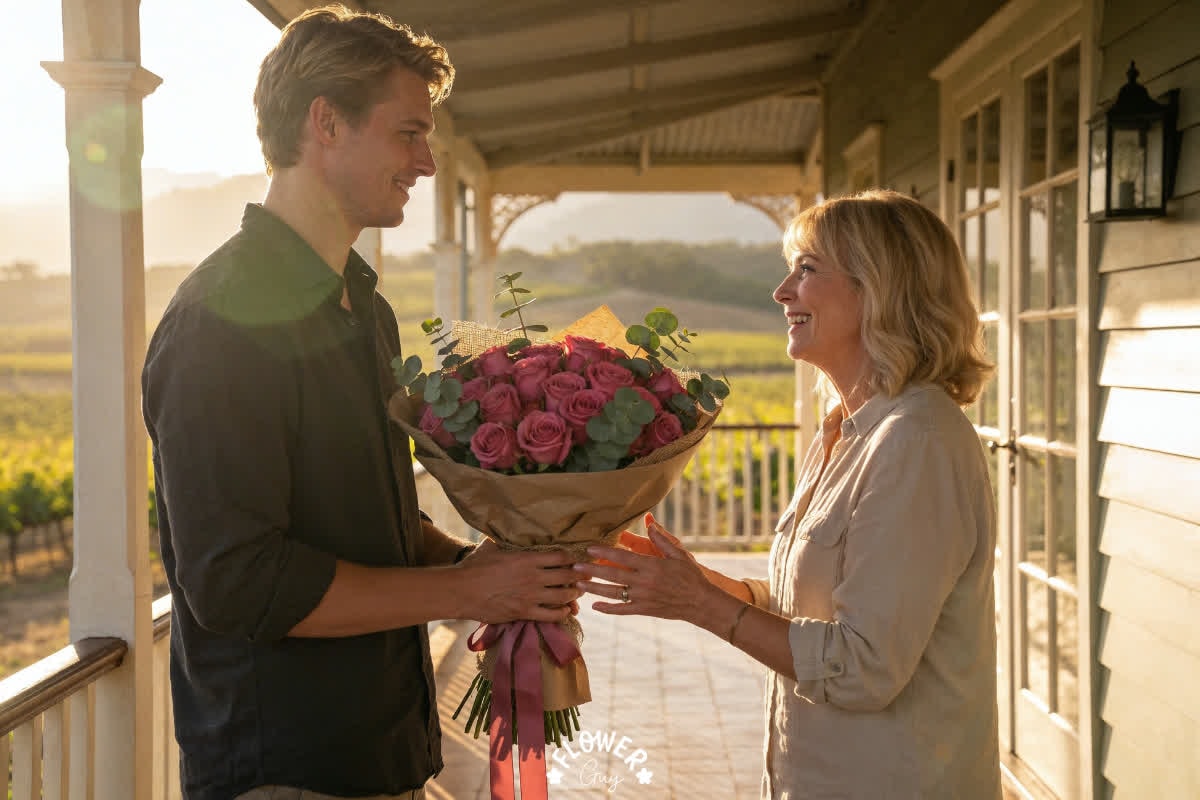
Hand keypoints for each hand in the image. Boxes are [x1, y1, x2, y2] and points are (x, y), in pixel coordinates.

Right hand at [456, 543, 580, 623]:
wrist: (460, 591)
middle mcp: (533, 576)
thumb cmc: (473, 567)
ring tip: (577, 593)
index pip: (561, 556)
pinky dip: (562, 612)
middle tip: (585, 576)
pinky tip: (565, 610)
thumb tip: (501, 534)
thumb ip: (502, 542)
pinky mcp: (524, 612)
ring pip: (563, 595)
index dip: (573, 558)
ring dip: (573, 594)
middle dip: (579, 576)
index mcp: (527, 558)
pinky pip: (551, 615)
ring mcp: (531, 596)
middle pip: (568, 575)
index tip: (578, 559)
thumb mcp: (490, 548)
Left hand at [574, 519, 720, 623]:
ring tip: (578, 585)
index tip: (589, 549)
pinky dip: (608, 609)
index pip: (623, 557)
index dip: (604, 552)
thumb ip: (662, 540)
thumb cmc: (691, 576)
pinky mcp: (644, 610)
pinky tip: (595, 607)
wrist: (701, 603)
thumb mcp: (679, 554)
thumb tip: (649, 523)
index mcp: (651, 566)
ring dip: (594, 589)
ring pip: (613, 593)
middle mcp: (644, 582)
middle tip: (574, 567)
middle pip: (613, 575)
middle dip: (592, 570)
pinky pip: (622, 610)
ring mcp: (643, 598)